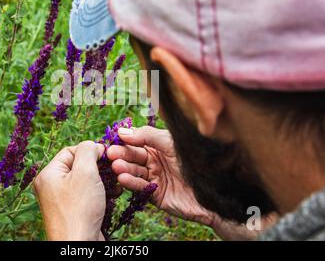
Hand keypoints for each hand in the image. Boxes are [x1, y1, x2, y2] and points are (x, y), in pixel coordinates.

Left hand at [34, 141, 105, 240]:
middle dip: (98, 167)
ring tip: (115, 184)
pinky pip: (87, 195)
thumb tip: (93, 145)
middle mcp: (51, 186)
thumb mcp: (85, 172)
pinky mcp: (73, 212)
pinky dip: (100, 193)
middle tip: (113, 170)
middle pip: (79, 166)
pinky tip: (113, 195)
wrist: (79, 246)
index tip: (107, 156)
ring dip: (102, 180)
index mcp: (48, 174)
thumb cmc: (80, 209)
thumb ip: (88, 151)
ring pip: (85, 181)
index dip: (90, 150)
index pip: (70, 151)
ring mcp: (61, 201)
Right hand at [108, 126, 276, 239]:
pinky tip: (123, 178)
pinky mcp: (154, 194)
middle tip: (111, 153)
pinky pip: (140, 186)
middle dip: (121, 154)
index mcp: (157, 146)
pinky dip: (131, 182)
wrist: (213, 189)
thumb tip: (122, 131)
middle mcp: (154, 161)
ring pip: (134, 171)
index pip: (136, 141)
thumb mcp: (169, 142)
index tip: (113, 138)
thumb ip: (147, 135)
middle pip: (133, 156)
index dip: (125, 140)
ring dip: (124, 168)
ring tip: (116, 166)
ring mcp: (154, 177)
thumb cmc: (194, 160)